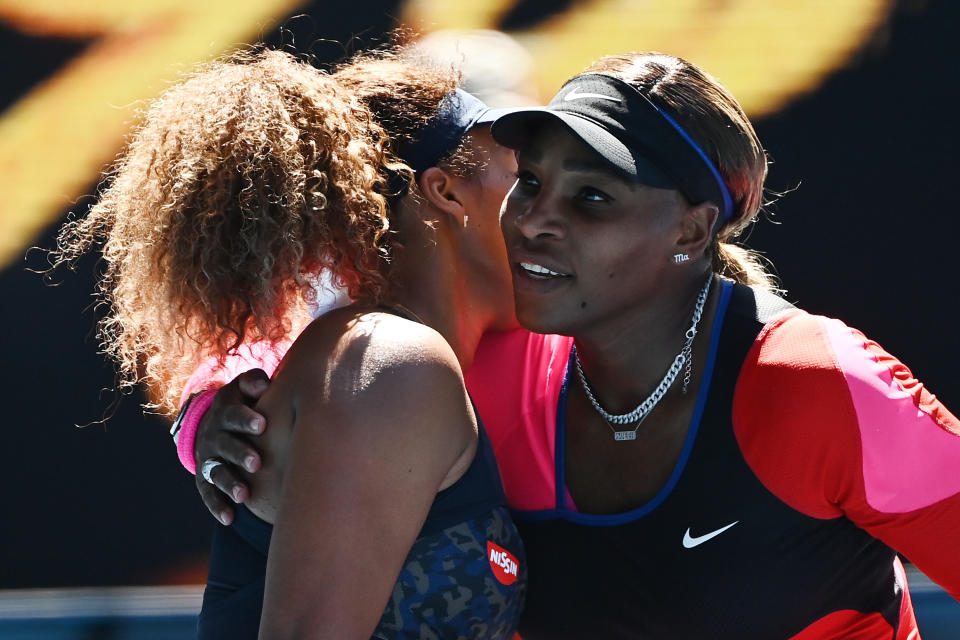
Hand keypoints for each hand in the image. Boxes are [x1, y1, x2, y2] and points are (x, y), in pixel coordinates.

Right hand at [195, 369, 269, 524]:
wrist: (212, 423)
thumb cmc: (243, 404)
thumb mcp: (243, 388)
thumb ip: (253, 382)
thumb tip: (264, 385)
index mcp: (225, 412)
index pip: (234, 414)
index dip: (246, 419)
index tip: (262, 424)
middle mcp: (214, 436)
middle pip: (226, 446)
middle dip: (240, 454)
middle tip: (257, 463)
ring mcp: (208, 459)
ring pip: (216, 472)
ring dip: (229, 484)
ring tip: (244, 496)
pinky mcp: (204, 480)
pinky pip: (208, 494)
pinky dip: (217, 506)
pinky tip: (230, 518)